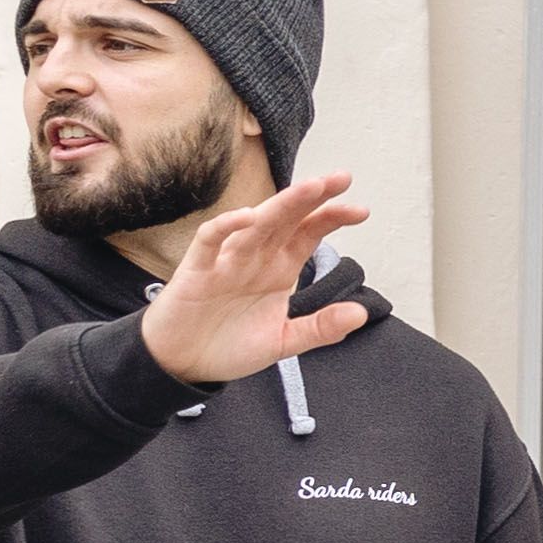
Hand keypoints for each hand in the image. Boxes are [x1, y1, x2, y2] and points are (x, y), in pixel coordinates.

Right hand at [136, 171, 372, 388]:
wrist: (181, 364)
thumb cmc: (228, 346)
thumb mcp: (283, 342)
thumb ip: (320, 328)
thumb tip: (361, 314)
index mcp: (278, 270)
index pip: (308, 234)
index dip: (331, 218)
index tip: (361, 210)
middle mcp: (255, 259)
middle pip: (287, 220)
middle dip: (312, 198)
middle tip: (341, 178)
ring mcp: (225, 262)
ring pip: (255, 225)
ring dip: (282, 206)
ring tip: (310, 187)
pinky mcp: (196, 272)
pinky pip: (209, 242)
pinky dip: (224, 227)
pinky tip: (246, 217)